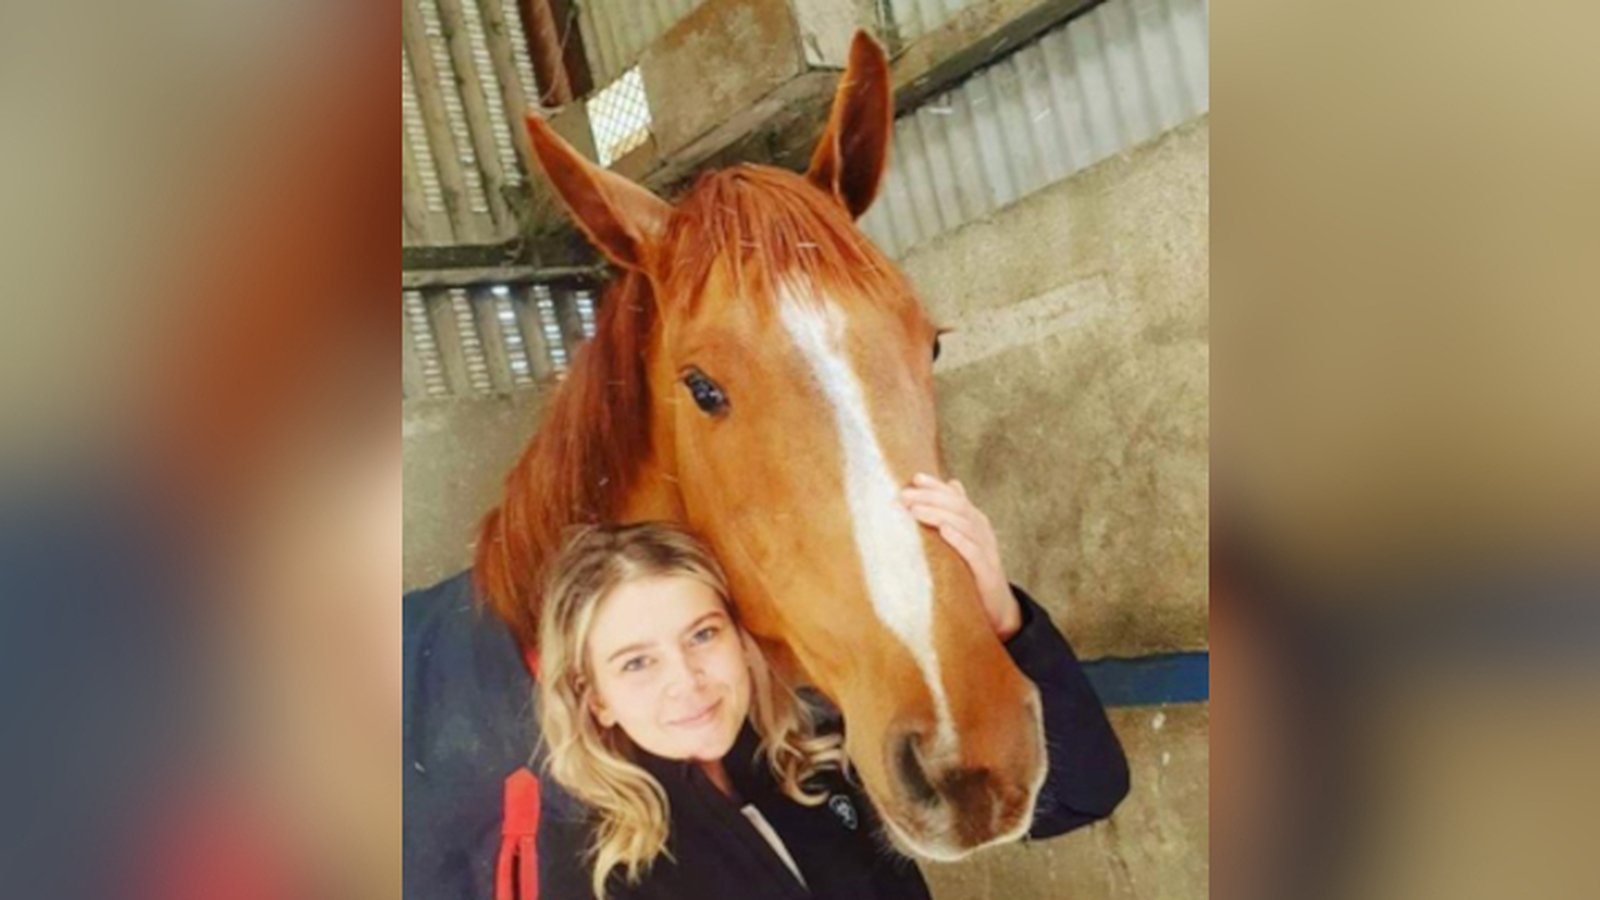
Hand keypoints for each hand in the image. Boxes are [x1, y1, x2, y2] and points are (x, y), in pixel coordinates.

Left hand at [899, 473, 1021, 639]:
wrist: (998, 608)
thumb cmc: (973, 572)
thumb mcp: (965, 539)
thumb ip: (957, 513)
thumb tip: (952, 482)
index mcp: (974, 521)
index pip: (955, 496)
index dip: (936, 486)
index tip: (915, 478)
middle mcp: (982, 530)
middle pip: (957, 506)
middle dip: (930, 498)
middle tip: (905, 496)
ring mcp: (986, 550)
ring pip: (964, 525)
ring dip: (938, 514)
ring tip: (916, 510)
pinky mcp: (986, 571)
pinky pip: (973, 552)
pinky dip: (959, 539)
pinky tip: (944, 531)